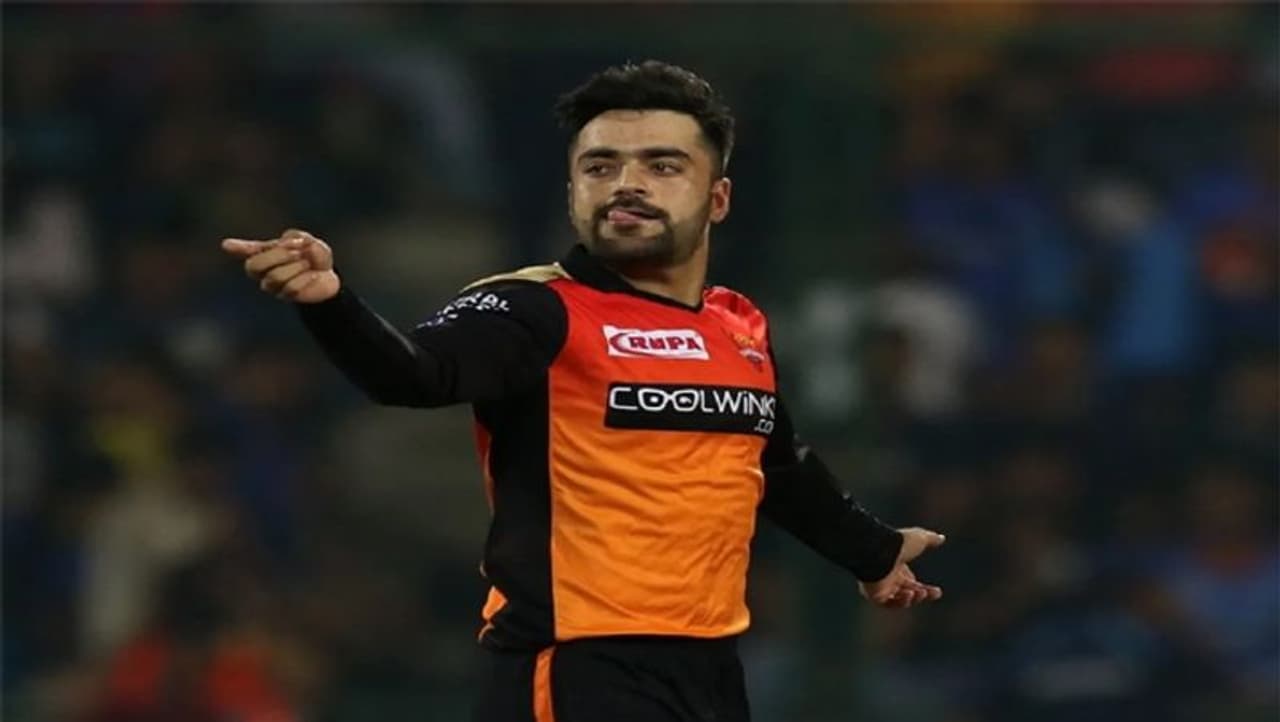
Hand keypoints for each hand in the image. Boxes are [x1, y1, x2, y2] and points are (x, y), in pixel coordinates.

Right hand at [221, 228, 340, 303]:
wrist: (329, 276)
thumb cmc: (314, 256)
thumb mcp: (308, 242)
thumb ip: (296, 238)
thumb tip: (285, 242)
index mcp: (266, 252)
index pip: (247, 251)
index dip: (238, 248)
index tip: (227, 244)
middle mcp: (263, 270)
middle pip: (253, 266)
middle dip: (276, 256)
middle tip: (298, 252)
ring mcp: (272, 286)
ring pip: (274, 277)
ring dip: (296, 267)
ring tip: (308, 264)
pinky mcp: (285, 296)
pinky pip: (290, 288)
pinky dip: (305, 278)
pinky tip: (314, 275)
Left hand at [858, 527, 944, 608]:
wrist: (879, 550)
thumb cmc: (898, 544)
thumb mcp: (919, 539)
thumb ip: (930, 539)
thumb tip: (941, 538)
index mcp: (897, 566)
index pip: (913, 583)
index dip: (926, 589)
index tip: (938, 592)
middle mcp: (888, 577)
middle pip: (908, 592)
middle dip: (922, 594)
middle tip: (935, 593)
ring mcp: (881, 587)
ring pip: (900, 600)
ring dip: (913, 598)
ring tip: (918, 592)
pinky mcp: (875, 595)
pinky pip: (889, 604)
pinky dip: (900, 602)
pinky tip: (909, 595)